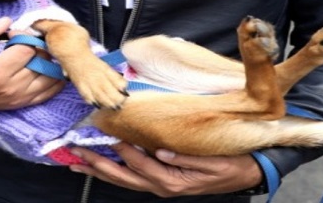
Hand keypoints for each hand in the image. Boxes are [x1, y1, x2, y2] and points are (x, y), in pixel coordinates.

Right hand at [0, 16, 64, 112]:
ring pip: (49, 79)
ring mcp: (15, 99)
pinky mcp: (17, 104)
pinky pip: (46, 94)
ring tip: (42, 50)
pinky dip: (54, 81)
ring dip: (51, 62)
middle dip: (40, 47)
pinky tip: (52, 68)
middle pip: (42, 63)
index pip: (27, 50)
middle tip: (30, 38)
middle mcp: (9, 89)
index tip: (13, 32)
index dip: (25, 35)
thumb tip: (7, 21)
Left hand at [68, 142, 262, 196]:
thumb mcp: (212, 160)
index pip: (142, 164)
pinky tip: (100, 165)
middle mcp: (162, 186)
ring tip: (78, 162)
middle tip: (76, 154)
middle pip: (124, 177)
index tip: (108, 136)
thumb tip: (159, 149)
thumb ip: (184, 156)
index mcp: (173, 181)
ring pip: (123, 180)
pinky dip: (113, 172)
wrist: (245, 174)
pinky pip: (131, 178)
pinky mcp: (160, 181)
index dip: (124, 150)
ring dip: (99, 170)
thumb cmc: (230, 164)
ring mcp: (160, 185)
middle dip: (98, 165)